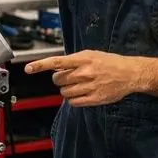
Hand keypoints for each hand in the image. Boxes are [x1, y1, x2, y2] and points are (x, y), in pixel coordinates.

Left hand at [24, 50, 143, 105]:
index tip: (28, 69)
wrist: (130, 73)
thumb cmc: (110, 63)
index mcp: (83, 59)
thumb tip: (57, 68)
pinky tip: (81, 93)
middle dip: (60, 79)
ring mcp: (89, 86)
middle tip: (70, 77)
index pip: (57, 62)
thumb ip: (74, 60)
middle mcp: (85, 72)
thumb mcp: (92, 55)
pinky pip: (73, 102)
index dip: (40, 65)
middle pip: (58, 79)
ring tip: (79, 85)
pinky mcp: (94, 98)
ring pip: (64, 92)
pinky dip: (73, 99)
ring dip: (67, 90)